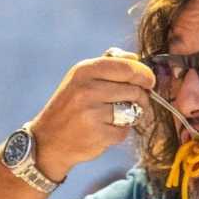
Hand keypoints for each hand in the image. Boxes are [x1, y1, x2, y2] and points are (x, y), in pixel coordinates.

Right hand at [27, 49, 154, 180]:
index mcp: (84, 70)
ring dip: (132, 115)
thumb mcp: (82, 79)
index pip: (127, 67)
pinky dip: (120, 132)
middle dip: (142, 97)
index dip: (145, 74)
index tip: (149, 81)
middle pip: (134, 90)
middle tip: (138, 102)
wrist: (48, 141)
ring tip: (117, 116)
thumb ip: (108, 65)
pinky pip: (124, 130)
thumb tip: (136, 58)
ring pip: (132, 110)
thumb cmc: (71, 106)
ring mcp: (91, 112)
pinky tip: (105, 130)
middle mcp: (87, 89)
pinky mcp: (97, 134)